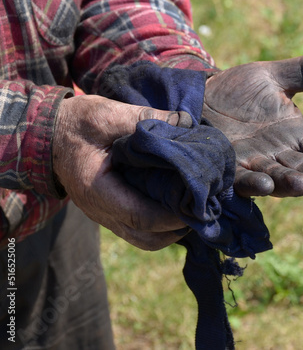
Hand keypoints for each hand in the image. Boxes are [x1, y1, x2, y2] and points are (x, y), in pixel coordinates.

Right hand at [52, 95, 191, 249]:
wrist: (48, 134)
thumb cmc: (76, 123)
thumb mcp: (107, 114)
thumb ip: (144, 119)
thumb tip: (186, 123)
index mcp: (97, 190)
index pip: (141, 216)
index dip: (173, 216)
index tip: (199, 203)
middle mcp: (100, 211)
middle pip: (146, 238)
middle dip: (178, 229)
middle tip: (203, 209)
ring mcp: (105, 214)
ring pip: (144, 239)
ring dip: (171, 230)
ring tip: (193, 208)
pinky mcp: (111, 210)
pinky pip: (139, 228)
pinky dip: (161, 223)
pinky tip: (177, 202)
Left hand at [203, 49, 302, 196]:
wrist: (198, 97)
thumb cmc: (238, 90)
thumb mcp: (272, 76)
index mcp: (295, 134)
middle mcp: (278, 154)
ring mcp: (254, 163)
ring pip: (278, 177)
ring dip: (291, 183)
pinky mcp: (228, 168)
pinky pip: (243, 179)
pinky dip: (255, 184)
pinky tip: (266, 186)